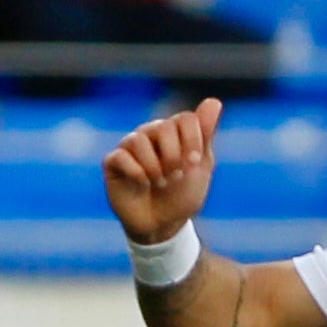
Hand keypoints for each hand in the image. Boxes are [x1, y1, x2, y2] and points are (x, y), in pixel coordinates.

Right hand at [105, 96, 224, 244]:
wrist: (163, 225)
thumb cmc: (182, 195)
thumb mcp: (199, 166)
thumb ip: (205, 134)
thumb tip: (214, 101)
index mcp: (174, 132)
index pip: (185, 118)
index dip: (192, 140)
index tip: (194, 163)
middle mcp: (150, 133)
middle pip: (164, 127)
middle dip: (173, 156)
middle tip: (175, 177)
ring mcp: (130, 147)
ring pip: (139, 139)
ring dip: (154, 167)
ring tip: (159, 183)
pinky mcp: (113, 162)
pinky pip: (121, 156)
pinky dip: (136, 173)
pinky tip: (143, 184)